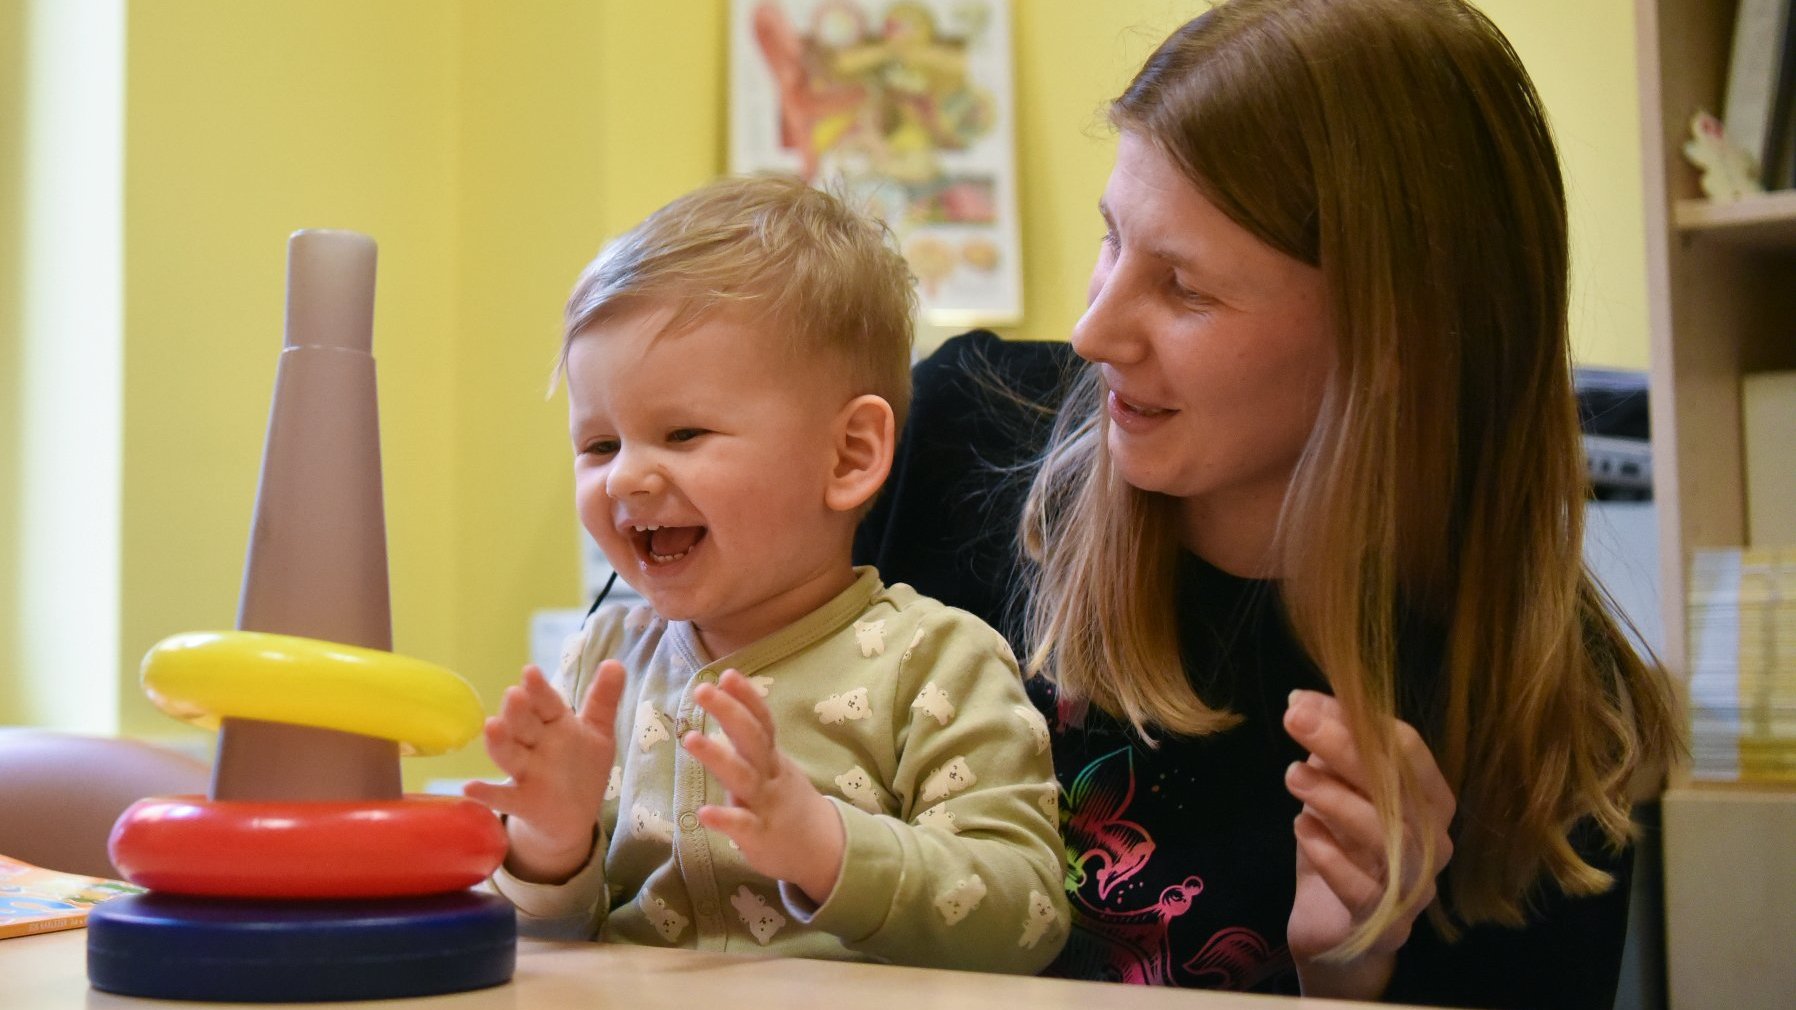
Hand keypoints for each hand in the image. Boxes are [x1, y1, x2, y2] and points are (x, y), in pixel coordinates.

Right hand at [463, 660, 626, 883]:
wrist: (572, 815)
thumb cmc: (581, 765)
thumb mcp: (598, 730)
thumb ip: (603, 698)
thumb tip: (615, 662)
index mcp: (555, 723)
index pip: (546, 703)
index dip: (538, 689)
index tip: (530, 671)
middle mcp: (535, 744)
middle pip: (523, 725)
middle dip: (518, 711)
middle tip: (514, 694)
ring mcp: (526, 772)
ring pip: (509, 755)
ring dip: (499, 742)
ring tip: (491, 726)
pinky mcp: (522, 802)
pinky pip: (503, 798)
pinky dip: (486, 793)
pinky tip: (469, 788)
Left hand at [681, 669, 845, 903]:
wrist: (823, 850)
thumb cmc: (787, 803)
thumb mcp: (775, 767)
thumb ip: (753, 742)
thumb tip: (727, 708)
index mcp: (772, 758)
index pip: (762, 721)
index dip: (746, 697)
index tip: (727, 673)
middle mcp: (770, 775)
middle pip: (752, 739)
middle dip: (729, 712)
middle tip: (702, 690)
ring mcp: (767, 805)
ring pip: (743, 777)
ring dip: (717, 757)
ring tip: (690, 739)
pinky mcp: (760, 836)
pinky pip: (742, 825)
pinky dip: (724, 818)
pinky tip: (702, 813)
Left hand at [1282, 689, 1455, 999]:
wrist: (1334, 935)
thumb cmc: (1341, 852)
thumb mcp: (1333, 794)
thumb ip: (1329, 751)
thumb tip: (1304, 702)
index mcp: (1429, 801)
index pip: (1409, 751)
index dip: (1358, 722)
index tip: (1303, 701)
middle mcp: (1433, 842)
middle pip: (1397, 786)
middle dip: (1344, 747)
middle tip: (1294, 720)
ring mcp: (1414, 886)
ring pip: (1385, 834)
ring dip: (1335, 798)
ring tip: (1292, 775)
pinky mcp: (1384, 924)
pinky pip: (1362, 886)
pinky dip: (1330, 853)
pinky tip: (1302, 829)